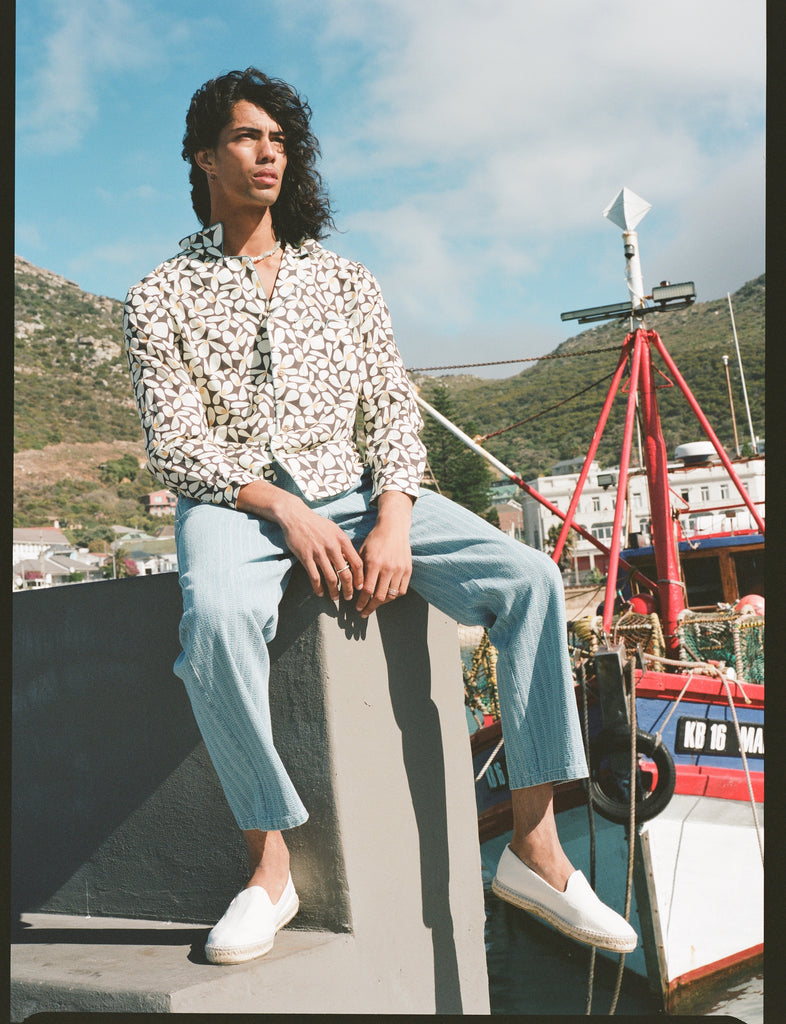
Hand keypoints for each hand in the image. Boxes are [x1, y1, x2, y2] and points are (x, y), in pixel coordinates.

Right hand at [237, 480, 362, 600]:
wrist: (296, 516)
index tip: (359, 586)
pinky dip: (318, 588)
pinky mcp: (306, 557)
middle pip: (345, 573)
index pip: (357, 562)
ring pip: (331, 578)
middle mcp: (332, 547)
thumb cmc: (317, 524)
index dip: (360, 577)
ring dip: (334, 591)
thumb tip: (350, 561)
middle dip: (349, 588)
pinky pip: (315, 577)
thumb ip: (343, 545)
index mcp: (342, 540)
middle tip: (349, 596)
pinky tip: (320, 593)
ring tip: (335, 597)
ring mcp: (319, 553)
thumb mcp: (335, 530)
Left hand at [356, 490, 413, 617]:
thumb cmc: (374, 539)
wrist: (393, 528)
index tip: (358, 608)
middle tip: (364, 612)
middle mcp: (388, 568)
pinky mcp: (408, 569)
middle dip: (370, 607)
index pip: (367, 589)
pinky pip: (402, 590)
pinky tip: (387, 596)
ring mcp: (399, 569)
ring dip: (382, 603)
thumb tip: (350, 586)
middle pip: (380, 596)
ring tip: (375, 604)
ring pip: (391, 595)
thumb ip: (357, 569)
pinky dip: (394, 596)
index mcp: (374, 563)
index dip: (362, 602)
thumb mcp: (362, 552)